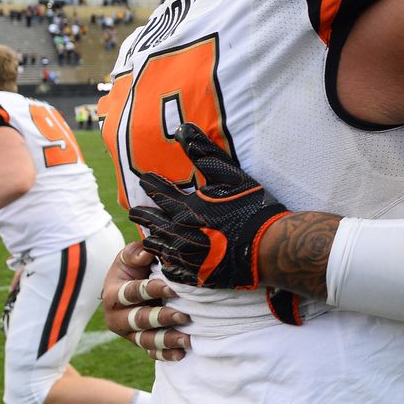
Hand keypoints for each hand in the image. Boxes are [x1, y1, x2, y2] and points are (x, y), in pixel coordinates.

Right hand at [102, 242, 191, 360]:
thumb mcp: (131, 256)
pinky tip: (181, 354)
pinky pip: (151, 352)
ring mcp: (129, 333)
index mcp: (112, 294)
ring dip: (166, 340)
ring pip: (145, 340)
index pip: (131, 293)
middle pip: (137, 320)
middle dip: (161, 318)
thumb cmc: (135, 267)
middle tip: (183, 316)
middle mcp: (117, 317)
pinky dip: (166, 354)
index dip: (151, 290)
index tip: (172, 289)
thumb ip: (135, 253)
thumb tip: (146, 253)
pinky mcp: (140, 342)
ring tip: (187, 340)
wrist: (134, 284)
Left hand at [130, 123, 287, 289]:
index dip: (151, 184)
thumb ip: (204, 152)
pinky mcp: (197, 275)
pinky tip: (166, 262)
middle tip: (134, 212)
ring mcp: (187, 257)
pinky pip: (172, 270)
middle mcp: (180, 233)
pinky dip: (167, 264)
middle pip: (153, 222)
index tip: (142, 178)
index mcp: (185, 208)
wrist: (269, 247)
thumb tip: (183, 128)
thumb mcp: (230, 175)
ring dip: (153, 238)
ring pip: (159, 247)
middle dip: (144, 214)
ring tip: (148, 235)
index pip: (159, 193)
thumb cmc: (252, 208)